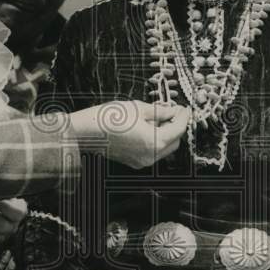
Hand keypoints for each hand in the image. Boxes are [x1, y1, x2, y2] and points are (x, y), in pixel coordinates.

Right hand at [69, 100, 189, 169]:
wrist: (85, 132)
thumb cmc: (108, 118)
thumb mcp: (138, 108)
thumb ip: (160, 111)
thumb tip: (172, 110)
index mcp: (155, 142)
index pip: (178, 129)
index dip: (184, 116)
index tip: (184, 108)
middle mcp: (151, 156)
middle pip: (175, 142)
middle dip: (176, 126)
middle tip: (173, 111)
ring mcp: (142, 161)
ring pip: (164, 148)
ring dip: (167, 134)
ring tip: (160, 117)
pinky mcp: (134, 162)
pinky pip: (152, 151)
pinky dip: (156, 140)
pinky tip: (149, 127)